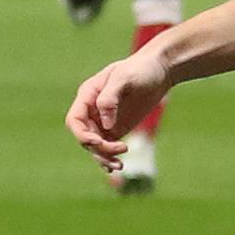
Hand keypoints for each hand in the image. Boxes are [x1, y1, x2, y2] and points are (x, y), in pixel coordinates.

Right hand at [66, 48, 171, 171]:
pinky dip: (110, 158)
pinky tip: (119, 166)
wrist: (159, 70)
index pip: (75, 121)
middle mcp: (92, 111)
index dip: (82, 134)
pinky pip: (107, 148)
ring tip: (120, 165)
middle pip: (85, 137)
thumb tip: (105, 124)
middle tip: (121, 149)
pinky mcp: (116, 129)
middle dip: (99, 148)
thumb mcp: (124, 78)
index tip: (97, 141)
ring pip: (95, 146)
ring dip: (104, 158)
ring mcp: (103, 121)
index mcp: (88, 96)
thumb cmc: (140, 69)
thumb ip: (110, 98)